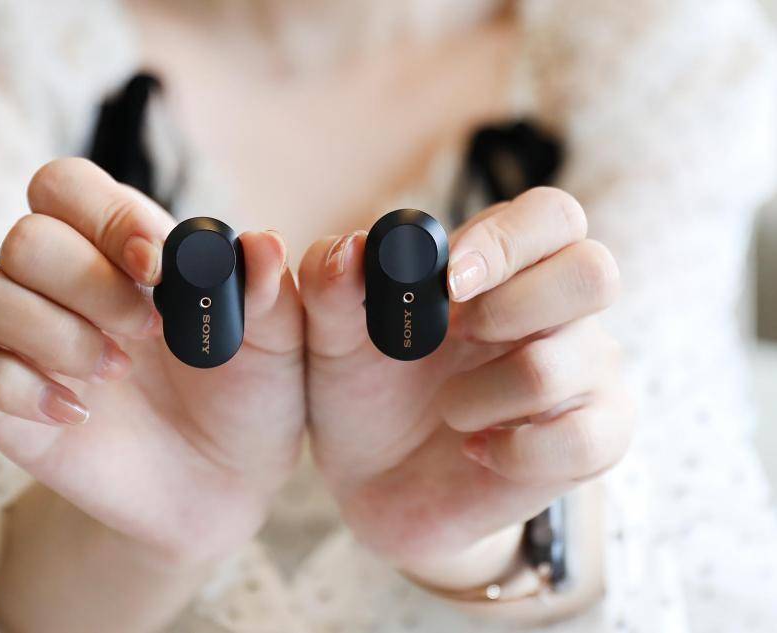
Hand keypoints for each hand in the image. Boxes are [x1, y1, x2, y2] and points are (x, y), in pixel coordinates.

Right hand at [0, 158, 304, 568]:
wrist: (223, 485)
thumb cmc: (247, 399)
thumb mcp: (275, 347)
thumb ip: (267, 292)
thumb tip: (263, 241)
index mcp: (122, 249)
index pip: (69, 188)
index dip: (104, 217)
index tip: (155, 265)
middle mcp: (63, 283)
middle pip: (27, 236)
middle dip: (87, 281)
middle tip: (146, 331)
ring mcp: (24, 337)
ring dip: (48, 331)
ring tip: (115, 372)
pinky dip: (17, 386)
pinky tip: (76, 414)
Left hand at [299, 187, 632, 586]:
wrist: (377, 486)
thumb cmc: (366, 395)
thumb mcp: (331, 341)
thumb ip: (331, 288)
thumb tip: (351, 247)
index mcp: (506, 267)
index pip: (551, 216)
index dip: (506, 240)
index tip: (448, 282)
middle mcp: (560, 311)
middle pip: (595, 271)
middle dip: (515, 306)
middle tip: (457, 338)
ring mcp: (586, 374)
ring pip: (568, 362)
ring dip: (484, 393)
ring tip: (449, 409)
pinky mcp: (595, 440)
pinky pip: (581, 438)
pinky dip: (511, 450)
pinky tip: (476, 449)